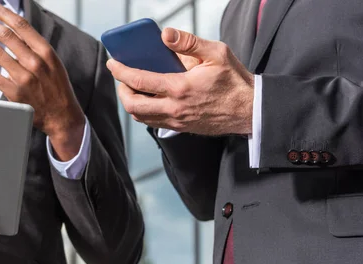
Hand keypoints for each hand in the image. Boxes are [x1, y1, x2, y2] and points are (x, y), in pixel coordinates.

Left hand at [0, 3, 84, 160]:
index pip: (21, 26)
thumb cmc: (57, 88)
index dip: (4, 13)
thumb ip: (36, 47)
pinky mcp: (14, 93)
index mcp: (46, 53)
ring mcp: (24, 79)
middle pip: (6, 36)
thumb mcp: (53, 63)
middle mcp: (35, 63)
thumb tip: (16, 30)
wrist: (62, 116)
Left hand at [107, 28, 253, 135]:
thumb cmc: (234, 81)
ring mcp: (176, 121)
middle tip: (122, 78)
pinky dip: (145, 112)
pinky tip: (150, 99)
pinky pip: (153, 123)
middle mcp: (174, 108)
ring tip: (134, 88)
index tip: (113, 63)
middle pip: (133, 105)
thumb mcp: (216, 53)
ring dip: (132, 103)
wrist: (249, 111)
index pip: (139, 80)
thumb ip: (188, 43)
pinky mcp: (181, 128)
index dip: (120, 71)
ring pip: (141, 117)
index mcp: (179, 88)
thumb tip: (165, 35)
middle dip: (121, 91)